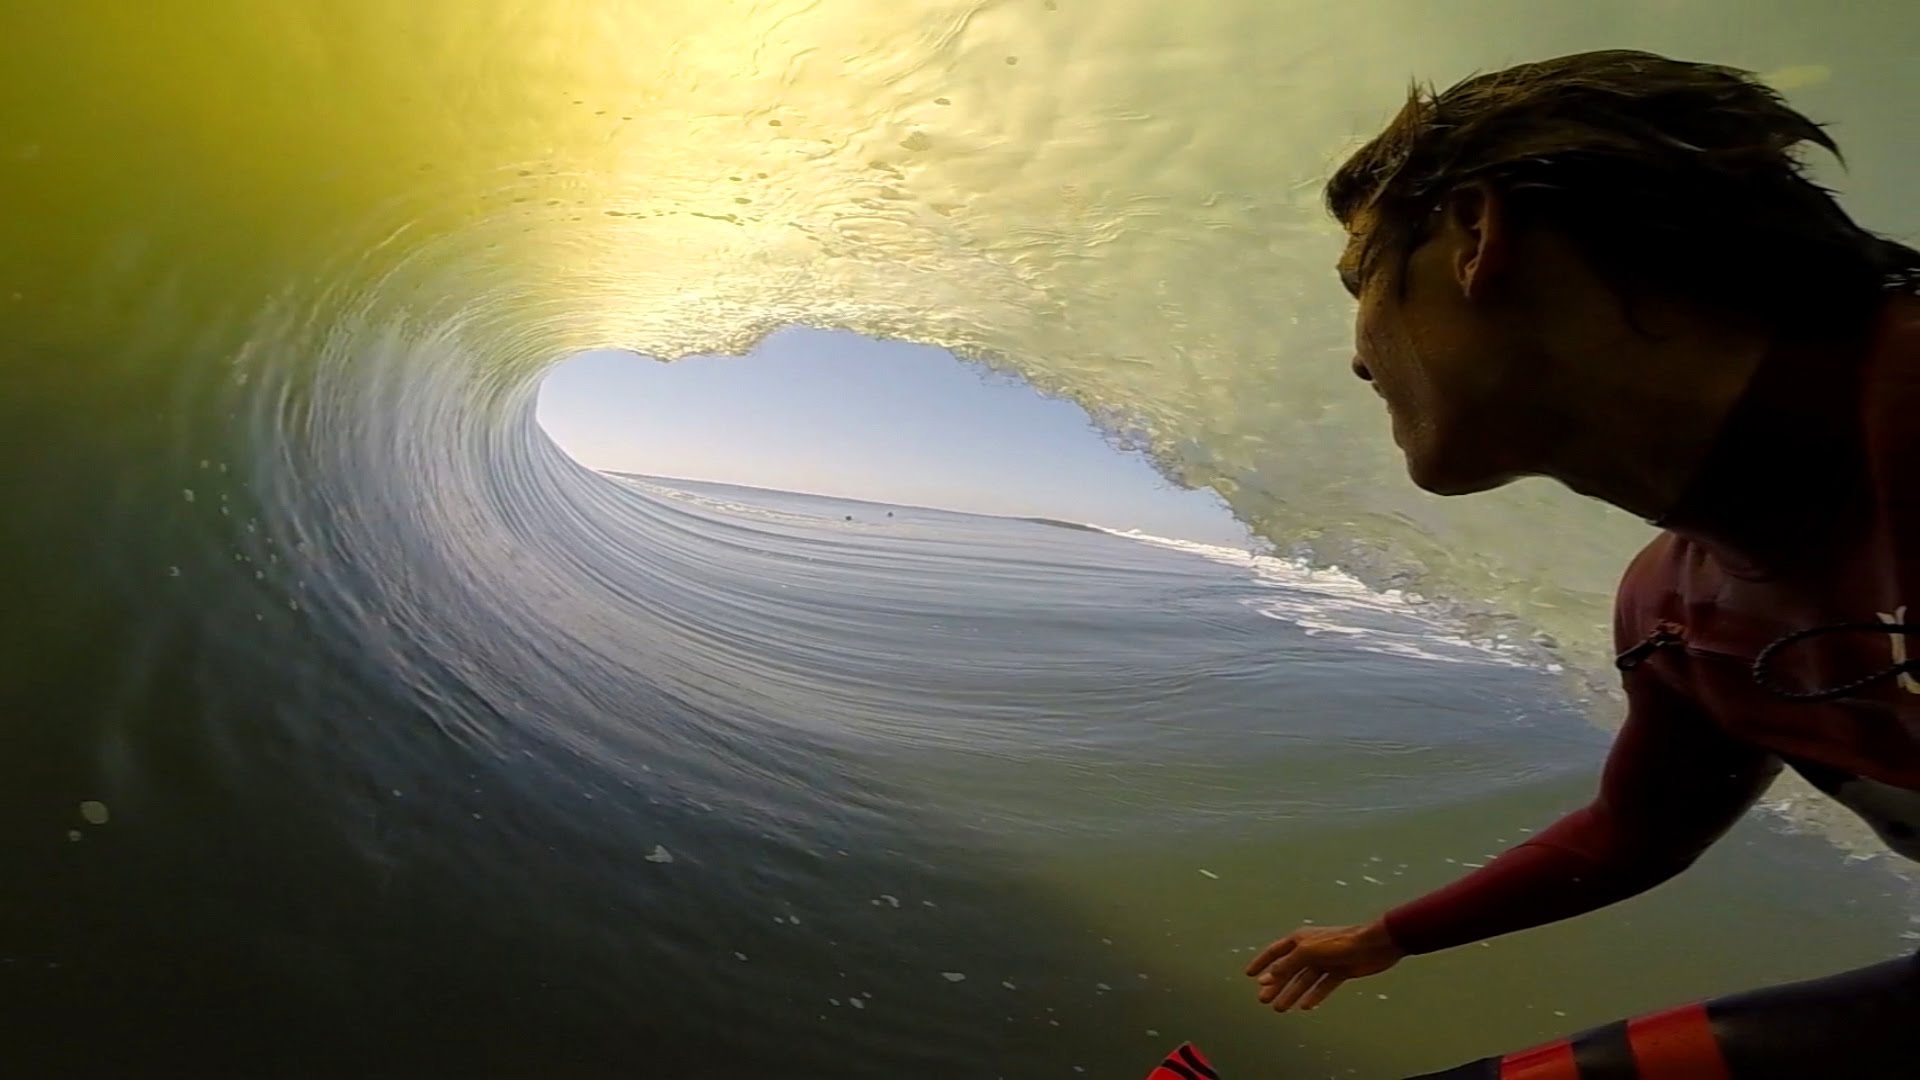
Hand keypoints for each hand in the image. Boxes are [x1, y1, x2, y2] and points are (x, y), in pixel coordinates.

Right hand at [1244, 919, 1404, 1011]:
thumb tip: (1269, 975)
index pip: (1275, 952)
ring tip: (1280, 1009)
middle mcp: (1310, 949)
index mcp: (1300, 939)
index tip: (1249, 975)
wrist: (1373, 945)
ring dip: (1292, 993)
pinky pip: (1322, 986)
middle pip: (1288, 969)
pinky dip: (1314, 996)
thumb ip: (1288, 964)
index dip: (1261, 963)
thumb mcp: (1308, 952)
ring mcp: (1325, 961)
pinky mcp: (1340, 972)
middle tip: (1264, 1000)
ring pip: (1304, 980)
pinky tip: (1306, 1007)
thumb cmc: (1338, 943)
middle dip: (1275, 984)